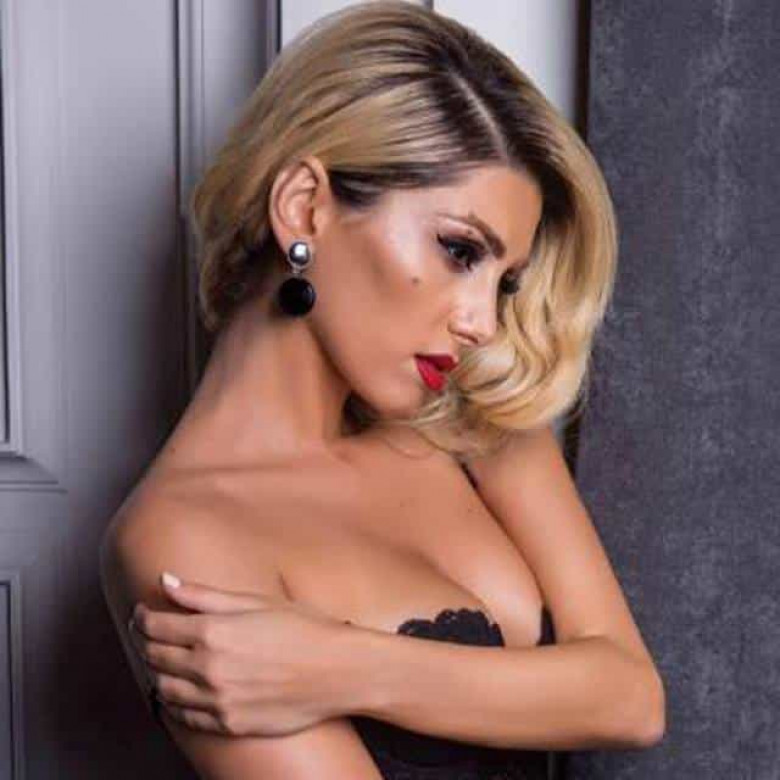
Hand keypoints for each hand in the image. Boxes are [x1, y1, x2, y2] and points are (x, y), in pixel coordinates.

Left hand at [127, 574, 351, 736]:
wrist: (338, 671)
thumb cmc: (303, 628)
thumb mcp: (255, 602)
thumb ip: (204, 594)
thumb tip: (165, 580)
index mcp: (213, 631)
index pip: (156, 626)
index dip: (143, 617)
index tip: (143, 612)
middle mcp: (208, 667)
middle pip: (155, 656)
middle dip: (145, 641)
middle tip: (147, 633)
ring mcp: (217, 700)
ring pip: (164, 689)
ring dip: (156, 672)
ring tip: (162, 661)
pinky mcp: (228, 724)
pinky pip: (184, 716)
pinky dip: (174, 702)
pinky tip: (180, 691)